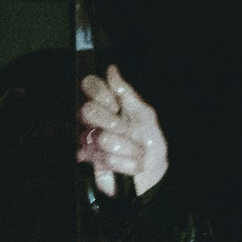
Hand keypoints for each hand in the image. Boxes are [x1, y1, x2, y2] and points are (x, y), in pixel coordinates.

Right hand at [77, 65, 167, 196]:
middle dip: (113, 124)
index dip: (100, 93)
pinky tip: (129, 165)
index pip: (91, 85)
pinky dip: (123, 163)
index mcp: (109, 104)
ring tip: (137, 152)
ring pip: (100, 138)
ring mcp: (90, 137)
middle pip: (88, 111)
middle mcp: (96, 118)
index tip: (114, 105)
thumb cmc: (150, 141)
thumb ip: (127, 94)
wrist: (153, 172)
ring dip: (126, 148)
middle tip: (127, 131)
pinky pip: (102, 158)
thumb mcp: (146, 116)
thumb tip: (111, 69)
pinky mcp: (89, 158)